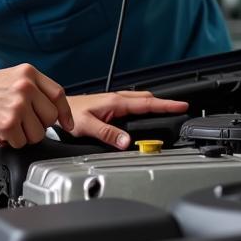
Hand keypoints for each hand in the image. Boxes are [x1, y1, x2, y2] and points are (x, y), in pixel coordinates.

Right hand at [0, 63, 73, 147]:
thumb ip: (31, 89)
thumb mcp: (9, 79)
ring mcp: (17, 105)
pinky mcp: (7, 123)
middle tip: (20, 124)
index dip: (64, 113)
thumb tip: (53, 110)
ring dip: (23, 136)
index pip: (58, 95)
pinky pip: (21, 143)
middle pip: (50, 118)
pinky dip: (9, 142)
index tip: (66, 124)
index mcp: (27, 73)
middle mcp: (25, 87)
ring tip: (6, 126)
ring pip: (37, 134)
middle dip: (37, 126)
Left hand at [66, 91, 189, 147]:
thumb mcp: (87, 126)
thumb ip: (107, 134)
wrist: (58, 109)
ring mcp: (114, 101)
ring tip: (167, 110)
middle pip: (147, 99)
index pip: (147, 103)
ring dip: (154, 104)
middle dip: (164, 103)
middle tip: (179, 109)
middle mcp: (116, 99)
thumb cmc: (69, 115)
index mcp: (115, 103)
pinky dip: (144, 107)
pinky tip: (144, 113)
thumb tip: (126, 141)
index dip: (166, 105)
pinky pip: (133, 104)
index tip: (182, 105)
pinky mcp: (111, 105)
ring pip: (140, 100)